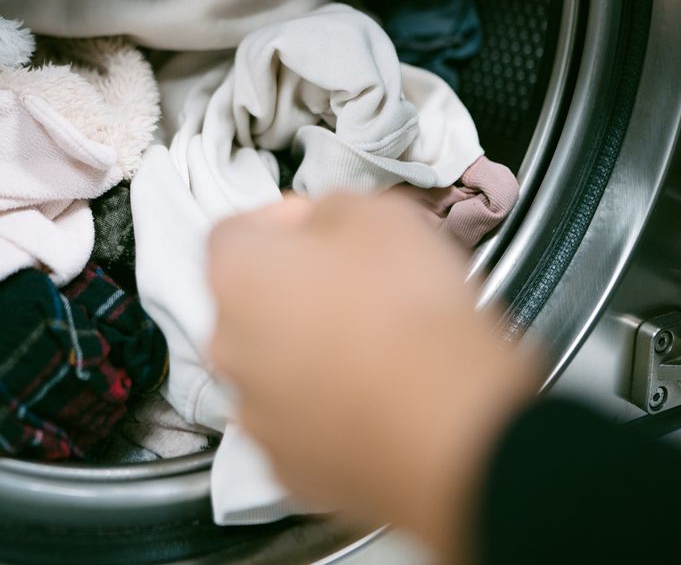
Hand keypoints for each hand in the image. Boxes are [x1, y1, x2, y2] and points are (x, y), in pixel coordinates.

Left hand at [207, 194, 539, 562]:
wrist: (451, 426)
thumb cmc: (409, 309)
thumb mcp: (377, 213)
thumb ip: (329, 209)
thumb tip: (319, 224)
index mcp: (236, 275)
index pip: (233, 232)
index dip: (280, 221)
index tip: (320, 224)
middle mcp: (229, 348)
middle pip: (249, 306)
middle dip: (294, 291)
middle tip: (355, 286)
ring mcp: (256, 417)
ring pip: (273, 371)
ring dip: (309, 355)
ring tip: (375, 350)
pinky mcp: (290, 470)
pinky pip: (302, 427)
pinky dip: (329, 414)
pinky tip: (377, 402)